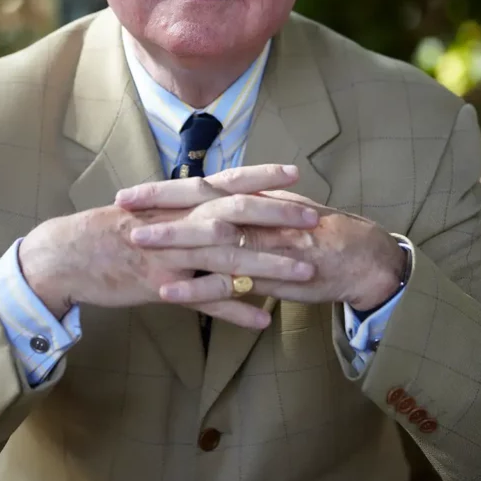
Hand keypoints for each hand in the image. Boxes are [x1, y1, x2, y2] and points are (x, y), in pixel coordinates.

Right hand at [18, 164, 316, 328]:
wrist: (67, 255)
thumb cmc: (108, 232)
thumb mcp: (149, 211)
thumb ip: (182, 209)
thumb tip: (211, 202)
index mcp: (179, 202)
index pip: (227, 181)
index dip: (263, 176)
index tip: (296, 172)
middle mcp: (180, 222)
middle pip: (237, 215)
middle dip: (278, 215)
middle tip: (314, 218)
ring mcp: (173, 254)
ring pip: (230, 259)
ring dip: (270, 266)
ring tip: (306, 273)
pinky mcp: (163, 286)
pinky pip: (206, 300)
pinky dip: (236, 310)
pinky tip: (264, 320)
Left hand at [121, 175, 405, 312]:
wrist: (360, 257)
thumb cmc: (317, 234)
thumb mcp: (278, 211)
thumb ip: (246, 205)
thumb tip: (214, 199)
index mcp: (251, 199)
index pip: (200, 188)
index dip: (163, 190)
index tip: (129, 192)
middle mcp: (253, 215)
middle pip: (198, 205)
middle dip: (158, 205)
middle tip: (121, 207)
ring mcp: (260, 244)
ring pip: (209, 240)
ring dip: (171, 241)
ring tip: (135, 243)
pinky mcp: (269, 275)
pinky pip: (227, 284)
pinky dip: (196, 289)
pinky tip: (168, 293)